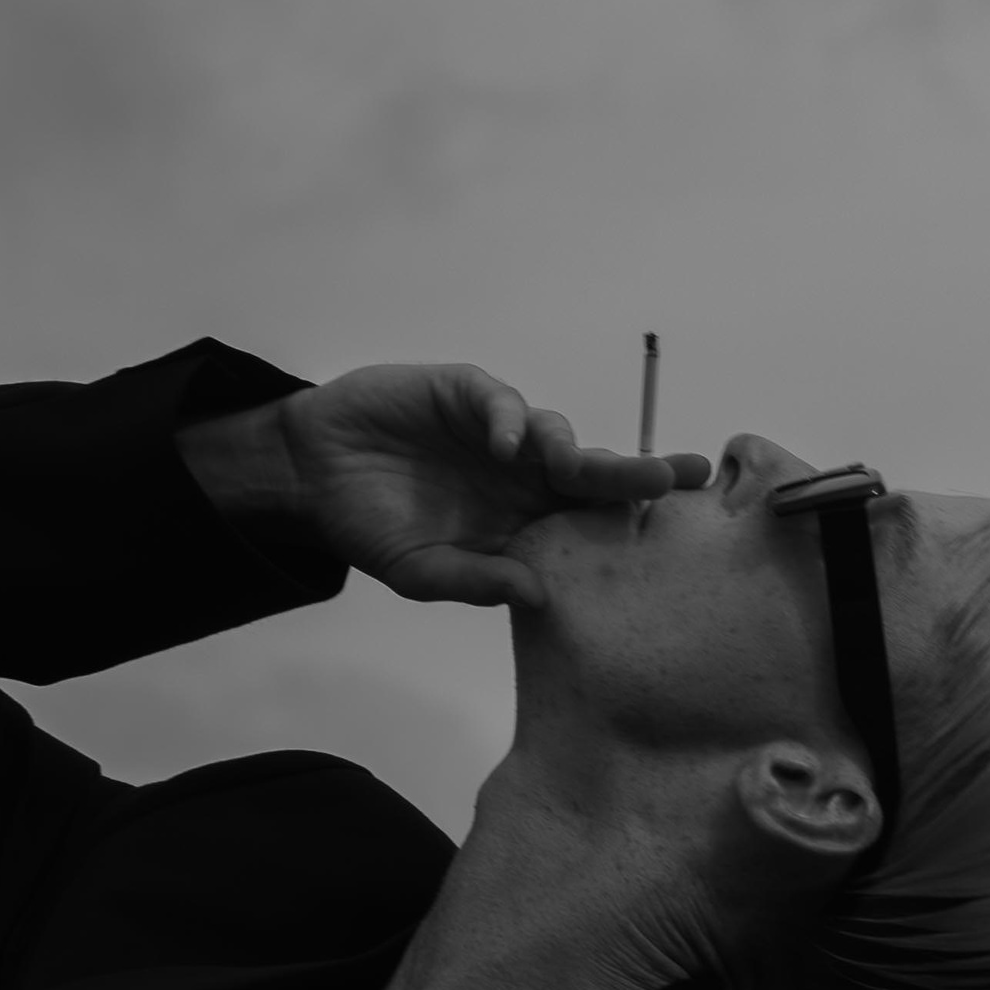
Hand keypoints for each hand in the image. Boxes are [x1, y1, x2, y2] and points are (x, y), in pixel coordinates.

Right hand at [281, 363, 705, 613]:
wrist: (309, 473)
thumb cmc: (369, 525)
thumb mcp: (418, 571)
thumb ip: (476, 582)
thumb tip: (538, 595)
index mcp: (521, 521)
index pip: (589, 521)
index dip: (631, 520)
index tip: (680, 527)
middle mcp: (520, 476)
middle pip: (592, 474)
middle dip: (638, 472)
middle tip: (680, 474)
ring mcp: (495, 432)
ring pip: (554, 434)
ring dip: (570, 450)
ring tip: (570, 468)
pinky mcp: (463, 394)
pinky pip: (500, 402)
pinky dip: (508, 419)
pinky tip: (504, 444)